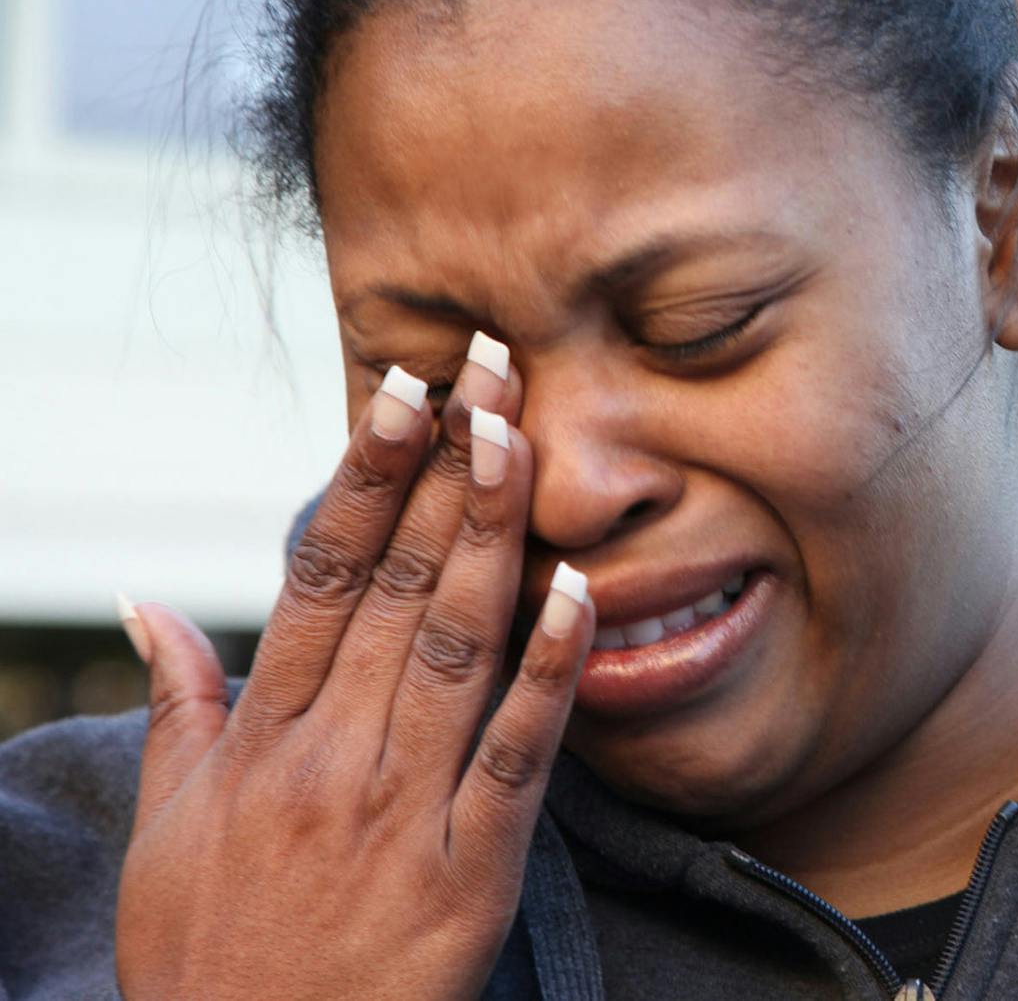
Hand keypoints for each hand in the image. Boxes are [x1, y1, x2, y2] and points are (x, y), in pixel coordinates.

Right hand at [114, 341, 590, 1000]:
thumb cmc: (207, 957)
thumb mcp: (164, 831)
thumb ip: (175, 707)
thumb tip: (150, 602)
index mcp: (263, 736)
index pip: (322, 574)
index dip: (364, 472)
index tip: (400, 388)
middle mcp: (333, 756)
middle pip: (401, 583)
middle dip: (448, 465)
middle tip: (493, 364)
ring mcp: (404, 809)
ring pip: (457, 644)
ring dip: (493, 533)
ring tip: (525, 434)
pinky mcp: (472, 870)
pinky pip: (520, 755)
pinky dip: (548, 672)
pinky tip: (578, 592)